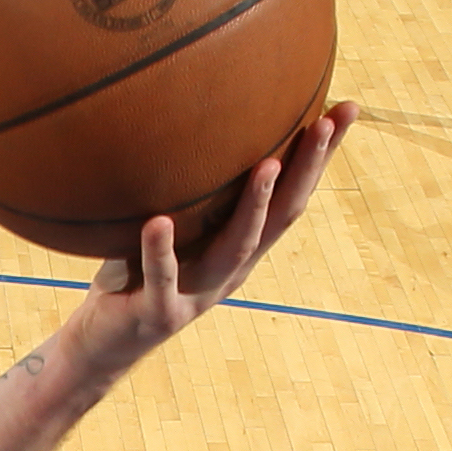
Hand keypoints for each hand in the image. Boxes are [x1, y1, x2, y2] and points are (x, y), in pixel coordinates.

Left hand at [86, 98, 354, 326]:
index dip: (322, 156)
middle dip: (308, 170)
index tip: (347, 108)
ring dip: (255, 206)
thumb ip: (186, 184)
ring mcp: (198, 293)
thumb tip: (184, 108)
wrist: (104, 343)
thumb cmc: (135, 271)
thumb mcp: (168, 222)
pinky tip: (159, 220)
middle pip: (282, 217)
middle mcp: (232, 268)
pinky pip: (161, 278)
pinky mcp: (160, 313)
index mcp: (241, 246)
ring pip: (236, 248)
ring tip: (267, 164)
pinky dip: (160, 251)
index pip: (292, 195)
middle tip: (327, 123)